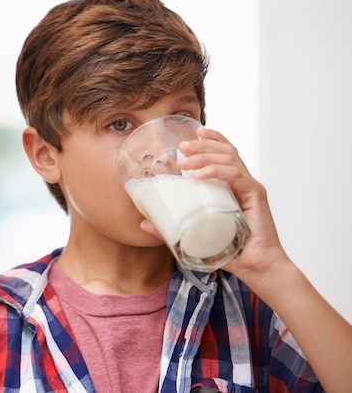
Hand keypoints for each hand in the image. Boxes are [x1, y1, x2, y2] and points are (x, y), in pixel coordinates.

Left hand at [176, 126, 286, 280]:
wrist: (257, 267)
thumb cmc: (231, 250)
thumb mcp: (196, 235)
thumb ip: (171, 228)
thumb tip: (143, 223)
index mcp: (233, 186)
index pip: (225, 153)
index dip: (212, 139)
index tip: (194, 133)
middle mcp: (243, 183)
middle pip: (225, 151)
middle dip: (202, 146)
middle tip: (181, 147)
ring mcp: (250, 187)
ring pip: (229, 159)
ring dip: (204, 156)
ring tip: (184, 162)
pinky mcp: (256, 196)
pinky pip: (235, 175)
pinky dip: (215, 172)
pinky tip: (198, 175)